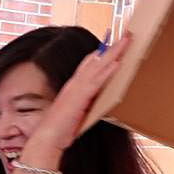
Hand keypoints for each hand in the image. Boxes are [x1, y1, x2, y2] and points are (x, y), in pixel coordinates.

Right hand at [22, 32, 131, 158]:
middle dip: (110, 46)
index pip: (89, 65)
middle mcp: (74, 84)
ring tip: (127, 40)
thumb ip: (85, 105)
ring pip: (98, 66)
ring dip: (113, 52)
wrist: (47, 139)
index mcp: (73, 88)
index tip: (112, 43)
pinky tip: (117, 61)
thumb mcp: (75, 114)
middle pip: (95, 60)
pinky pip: (96, 81)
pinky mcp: (79, 97)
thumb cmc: (59, 131)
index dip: (101, 53)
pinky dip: (107, 70)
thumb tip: (96, 103)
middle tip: (125, 33)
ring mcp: (76, 89)